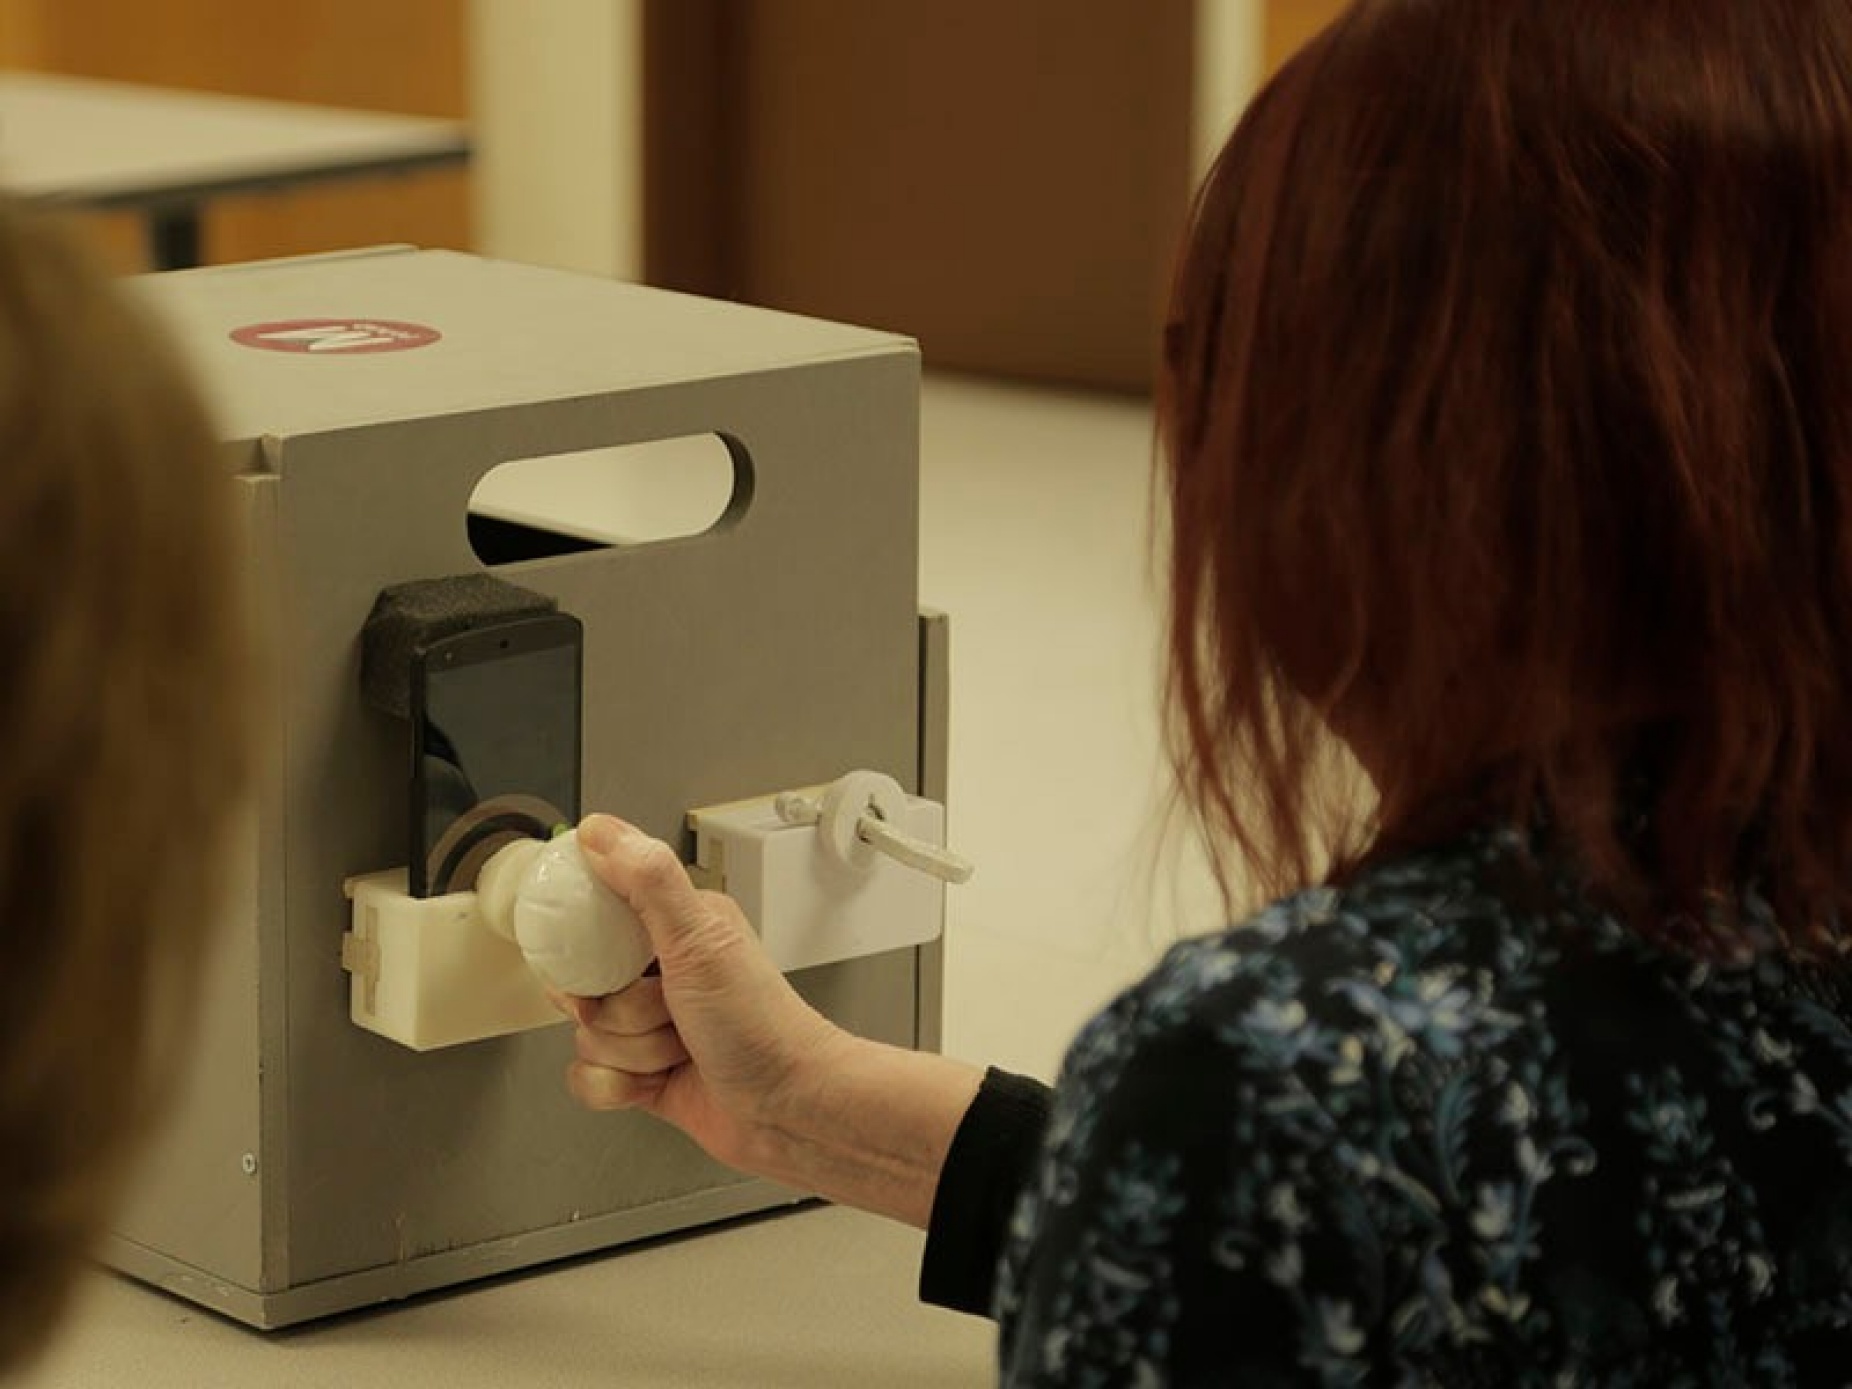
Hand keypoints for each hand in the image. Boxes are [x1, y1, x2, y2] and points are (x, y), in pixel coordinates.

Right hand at [559, 815, 848, 1178]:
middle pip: (583, 982)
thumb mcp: (701, 939)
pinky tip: (657, 1082)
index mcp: (676, 925)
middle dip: (616, 1008)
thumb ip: (649, 880)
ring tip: (679, 1048)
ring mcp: (650, 1025)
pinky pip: (589, 1077)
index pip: (594, 914)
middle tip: (664, 1007)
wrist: (789, 1111)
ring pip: (586, 1034)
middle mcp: (661, 972)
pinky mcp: (642, 1072)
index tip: (603, 956)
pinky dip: (619, 1087)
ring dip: (631, 1051)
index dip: (585, 941)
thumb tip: (602, 831)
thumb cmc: (763, 1025)